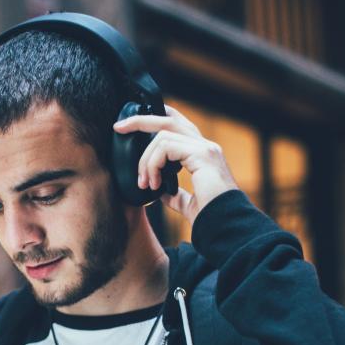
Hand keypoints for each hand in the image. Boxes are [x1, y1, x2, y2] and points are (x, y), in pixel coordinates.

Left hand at [112, 104, 239, 224]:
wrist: (225, 226)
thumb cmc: (211, 217)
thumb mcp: (189, 204)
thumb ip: (175, 195)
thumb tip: (160, 192)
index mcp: (203, 154)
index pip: (177, 127)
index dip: (154, 123)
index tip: (129, 129)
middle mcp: (206, 146)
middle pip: (169, 118)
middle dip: (141, 120)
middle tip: (119, 128)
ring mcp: (205, 148)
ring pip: (162, 135)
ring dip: (146, 160)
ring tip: (145, 183)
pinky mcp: (201, 154)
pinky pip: (166, 147)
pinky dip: (153, 164)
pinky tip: (153, 183)